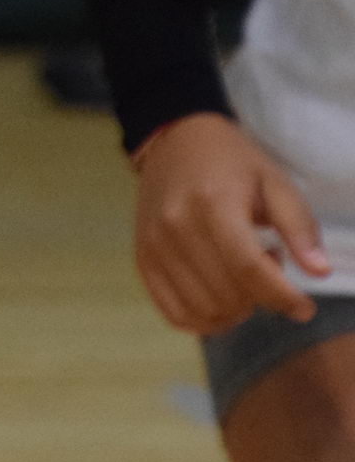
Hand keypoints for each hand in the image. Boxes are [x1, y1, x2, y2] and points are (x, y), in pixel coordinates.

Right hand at [133, 112, 327, 333]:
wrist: (175, 141)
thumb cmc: (232, 162)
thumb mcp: (274, 182)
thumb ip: (299, 226)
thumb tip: (319, 272)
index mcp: (213, 203)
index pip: (249, 269)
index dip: (282, 298)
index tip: (304, 308)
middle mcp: (177, 226)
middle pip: (228, 295)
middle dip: (260, 298)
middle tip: (267, 270)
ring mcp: (154, 245)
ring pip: (204, 311)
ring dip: (235, 310)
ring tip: (241, 278)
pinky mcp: (142, 258)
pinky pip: (175, 314)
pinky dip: (205, 320)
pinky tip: (219, 297)